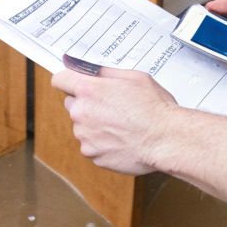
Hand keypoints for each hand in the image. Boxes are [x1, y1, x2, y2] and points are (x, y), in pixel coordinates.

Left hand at [49, 67, 181, 174]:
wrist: (166, 140)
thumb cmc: (154, 108)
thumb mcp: (134, 77)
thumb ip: (107, 74)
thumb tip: (93, 72)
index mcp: (89, 90)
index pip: (60, 79)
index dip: (68, 80)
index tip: (74, 83)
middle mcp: (81, 112)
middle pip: (72, 104)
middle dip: (86, 104)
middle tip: (110, 107)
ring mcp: (85, 136)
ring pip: (82, 127)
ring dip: (95, 126)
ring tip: (121, 126)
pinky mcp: (92, 154)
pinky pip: (91, 145)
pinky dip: (102, 143)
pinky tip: (121, 140)